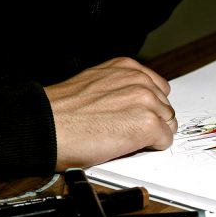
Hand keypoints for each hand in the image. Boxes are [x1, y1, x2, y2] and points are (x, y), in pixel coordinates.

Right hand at [44, 57, 177, 170]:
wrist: (47, 127)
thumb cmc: (63, 112)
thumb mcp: (95, 84)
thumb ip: (120, 89)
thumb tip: (132, 105)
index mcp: (126, 68)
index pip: (159, 89)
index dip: (148, 108)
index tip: (135, 116)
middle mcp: (139, 81)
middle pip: (165, 108)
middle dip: (151, 122)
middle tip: (126, 131)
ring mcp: (146, 102)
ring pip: (168, 125)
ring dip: (151, 135)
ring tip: (124, 138)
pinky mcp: (148, 125)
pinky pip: (165, 141)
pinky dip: (151, 148)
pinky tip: (129, 146)